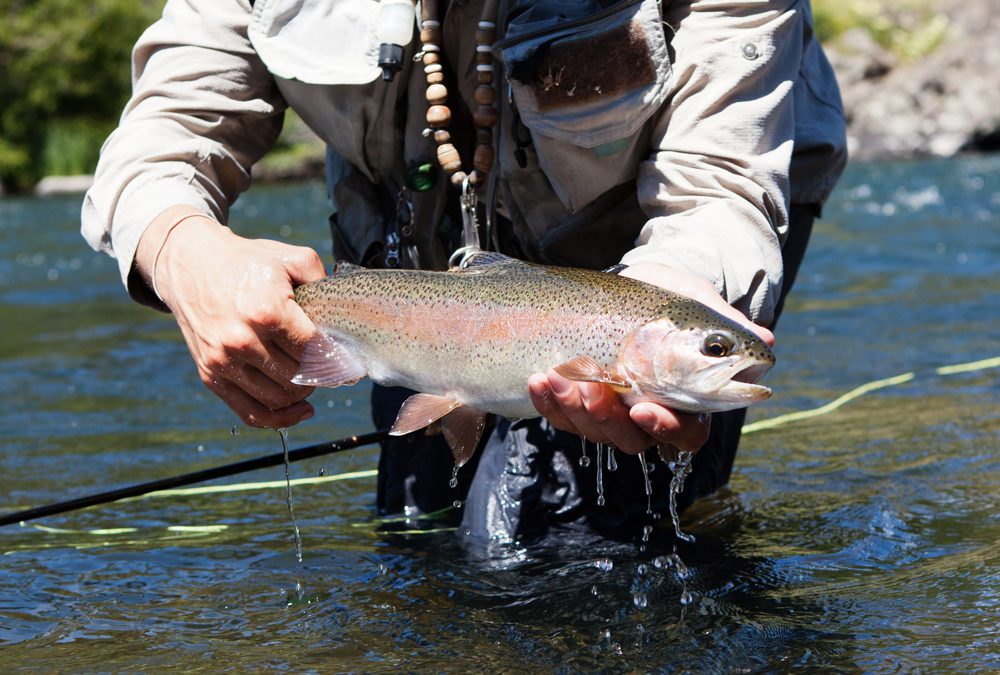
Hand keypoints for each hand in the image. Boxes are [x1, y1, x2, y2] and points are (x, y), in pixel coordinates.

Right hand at [137, 207, 325, 427]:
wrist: (190, 264)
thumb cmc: (246, 262)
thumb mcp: (290, 258)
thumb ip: (322, 282)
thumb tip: (342, 316)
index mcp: (267, 311)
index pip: (315, 351)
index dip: (338, 359)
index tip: (351, 362)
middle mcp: (243, 340)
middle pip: (300, 377)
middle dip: (322, 374)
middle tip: (331, 365)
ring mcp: (223, 361)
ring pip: (280, 398)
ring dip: (303, 393)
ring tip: (311, 376)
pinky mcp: (210, 375)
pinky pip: (251, 413)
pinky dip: (280, 419)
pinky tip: (301, 410)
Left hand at [528, 262, 774, 454]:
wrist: (631, 282)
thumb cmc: (671, 296)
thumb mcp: (697, 302)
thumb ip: (726, 325)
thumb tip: (765, 343)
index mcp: (689, 401)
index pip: (685, 433)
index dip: (666, 428)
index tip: (644, 409)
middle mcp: (649, 414)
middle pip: (632, 439)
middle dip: (607, 418)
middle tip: (591, 389)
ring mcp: (612, 411)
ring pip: (593, 430)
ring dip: (573, 409)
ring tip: (557, 376)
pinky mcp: (579, 402)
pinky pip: (562, 415)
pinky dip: (548, 401)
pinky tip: (539, 380)